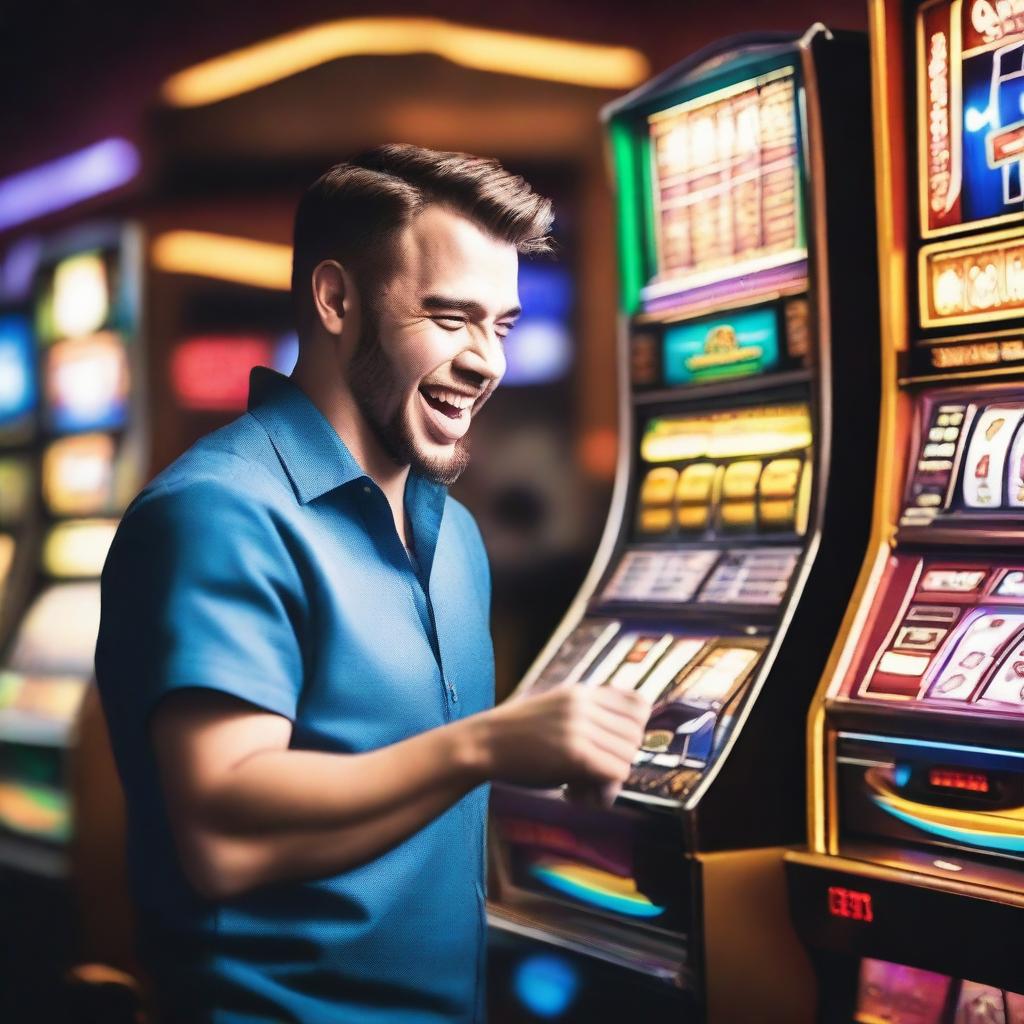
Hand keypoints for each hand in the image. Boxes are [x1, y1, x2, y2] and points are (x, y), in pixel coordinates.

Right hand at [476, 683, 650, 790]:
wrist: (483, 744)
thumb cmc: (518, 735)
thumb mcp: (555, 710)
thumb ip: (586, 715)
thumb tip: (627, 739)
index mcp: (581, 691)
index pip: (639, 703)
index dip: (634, 729)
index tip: (614, 746)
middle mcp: (584, 704)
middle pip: (636, 734)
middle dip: (620, 758)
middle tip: (593, 774)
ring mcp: (579, 726)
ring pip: (627, 756)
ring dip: (609, 779)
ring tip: (579, 787)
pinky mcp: (575, 753)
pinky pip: (615, 772)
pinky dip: (602, 790)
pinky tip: (572, 794)